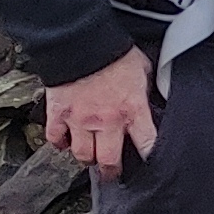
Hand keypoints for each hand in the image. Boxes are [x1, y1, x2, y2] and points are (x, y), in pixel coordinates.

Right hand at [44, 48, 158, 175]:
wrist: (80, 40)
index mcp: (132, 110)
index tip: (149, 164)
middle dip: (112, 171)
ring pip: (83, 155)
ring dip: (87, 158)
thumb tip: (157, 96)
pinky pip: (56, 139)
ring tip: (91, 157)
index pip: (147, 145)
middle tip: (113, 173)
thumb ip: (147, 88)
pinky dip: (59, 143)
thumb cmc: (113, 52)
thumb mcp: (143, 69)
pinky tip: (65, 142)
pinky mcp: (58, 114)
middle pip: (109, 160)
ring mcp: (80, 120)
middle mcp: (107, 121)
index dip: (149, 158)